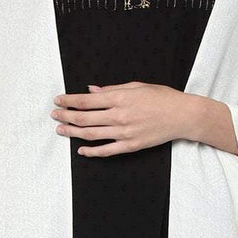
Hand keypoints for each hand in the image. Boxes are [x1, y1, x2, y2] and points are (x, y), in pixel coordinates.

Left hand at [50, 81, 196, 156]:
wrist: (183, 115)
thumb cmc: (162, 97)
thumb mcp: (136, 86)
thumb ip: (111, 90)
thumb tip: (91, 91)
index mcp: (120, 98)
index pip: (86, 101)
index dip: (69, 100)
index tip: (58, 100)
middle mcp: (119, 116)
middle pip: (84, 118)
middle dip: (66, 115)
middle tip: (54, 114)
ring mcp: (124, 132)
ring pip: (91, 134)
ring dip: (73, 132)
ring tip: (60, 129)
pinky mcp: (131, 145)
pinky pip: (106, 151)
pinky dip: (91, 151)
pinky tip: (81, 150)